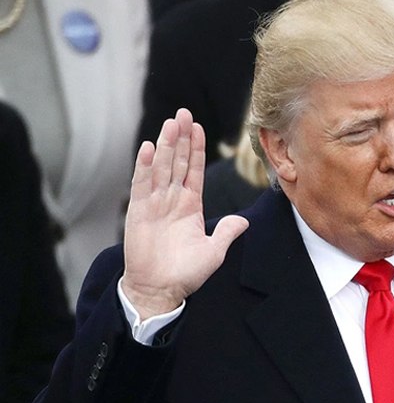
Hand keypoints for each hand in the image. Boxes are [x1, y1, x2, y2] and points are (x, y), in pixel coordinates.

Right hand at [121, 108, 248, 317]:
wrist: (160, 289)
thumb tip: (244, 221)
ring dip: (166, 145)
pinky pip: (142, 184)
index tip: (198, 127)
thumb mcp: (214, 251)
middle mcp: (172, 200)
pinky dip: (145, 166)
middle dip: (181, 138)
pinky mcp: (139, 211)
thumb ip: (227, 233)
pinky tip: (149, 147)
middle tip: (184, 112)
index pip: (195, 170)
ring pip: (162, 167)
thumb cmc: (186, 273)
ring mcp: (155, 203)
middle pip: (178, 162)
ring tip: (170, 122)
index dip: (197, 149)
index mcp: (190, 206)